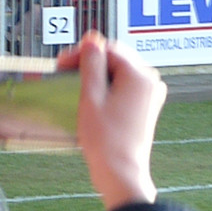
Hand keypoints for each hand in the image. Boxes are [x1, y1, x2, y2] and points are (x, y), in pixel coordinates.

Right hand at [62, 32, 165, 210]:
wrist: (121, 171)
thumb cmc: (105, 139)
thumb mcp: (91, 96)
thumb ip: (92, 65)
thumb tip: (92, 39)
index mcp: (140, 76)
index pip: (109, 50)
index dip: (83, 53)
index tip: (60, 64)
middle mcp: (151, 81)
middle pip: (117, 58)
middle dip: (90, 62)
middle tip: (64, 72)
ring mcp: (151, 94)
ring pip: (120, 72)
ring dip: (98, 75)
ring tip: (76, 86)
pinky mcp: (146, 105)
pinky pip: (125, 86)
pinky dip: (108, 87)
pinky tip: (93, 98)